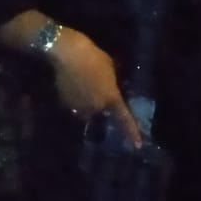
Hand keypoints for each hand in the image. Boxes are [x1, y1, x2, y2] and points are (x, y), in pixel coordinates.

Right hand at [48, 29, 141, 147]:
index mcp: (111, 98)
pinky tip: (71, 83)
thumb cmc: (94, 58)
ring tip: (82, 83)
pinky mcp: (64, 102)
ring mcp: (79, 106)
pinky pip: (73, 104)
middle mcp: (96, 106)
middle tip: (95, 87)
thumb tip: (109, 90)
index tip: (136, 146)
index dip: (131, 132)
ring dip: (86, 102)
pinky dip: (73, 97)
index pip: (124, 118)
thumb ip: (112, 85)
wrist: (69, 55)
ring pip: (85, 110)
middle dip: (99, 106)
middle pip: (99, 112)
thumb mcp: (111, 69)